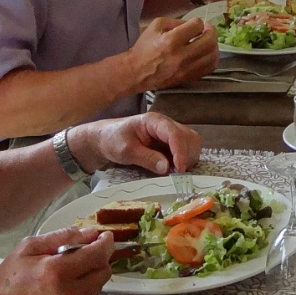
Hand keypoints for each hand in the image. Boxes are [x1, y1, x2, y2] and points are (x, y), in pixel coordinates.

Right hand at [0, 225, 115, 294]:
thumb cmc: (7, 281)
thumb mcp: (28, 248)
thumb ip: (60, 237)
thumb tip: (88, 233)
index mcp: (57, 271)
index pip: (98, 255)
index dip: (105, 243)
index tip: (104, 236)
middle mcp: (69, 294)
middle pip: (104, 272)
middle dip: (100, 259)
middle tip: (89, 252)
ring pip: (98, 288)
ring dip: (92, 276)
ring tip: (73, 271)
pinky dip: (83, 292)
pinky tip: (65, 289)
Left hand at [69, 111, 202, 173]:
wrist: (104, 140)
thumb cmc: (112, 140)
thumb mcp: (126, 151)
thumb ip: (146, 158)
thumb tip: (167, 168)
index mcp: (154, 121)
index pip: (175, 133)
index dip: (180, 151)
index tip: (180, 169)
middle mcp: (166, 125)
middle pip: (189, 137)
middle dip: (187, 155)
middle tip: (176, 173)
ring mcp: (169, 134)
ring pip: (191, 143)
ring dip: (188, 158)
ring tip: (175, 171)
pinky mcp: (170, 144)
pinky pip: (186, 150)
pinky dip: (185, 160)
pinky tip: (174, 168)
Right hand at [126, 15, 217, 91]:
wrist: (136, 72)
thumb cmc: (144, 47)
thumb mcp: (156, 26)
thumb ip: (176, 22)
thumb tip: (193, 24)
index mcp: (171, 40)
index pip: (196, 26)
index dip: (198, 22)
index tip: (195, 23)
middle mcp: (181, 55)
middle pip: (209, 41)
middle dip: (211, 32)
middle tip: (207, 30)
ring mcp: (186, 69)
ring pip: (213, 56)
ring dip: (214, 46)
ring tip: (208, 41)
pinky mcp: (188, 78)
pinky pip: (209, 68)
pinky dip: (212, 59)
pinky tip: (207, 54)